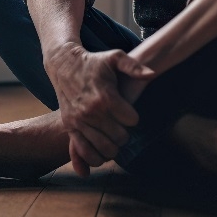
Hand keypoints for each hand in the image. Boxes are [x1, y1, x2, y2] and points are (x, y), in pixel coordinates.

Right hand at [45, 43, 154, 175]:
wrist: (63, 65)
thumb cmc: (93, 62)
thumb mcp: (115, 57)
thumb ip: (134, 66)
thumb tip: (152, 74)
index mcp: (105, 97)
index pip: (131, 120)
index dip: (133, 117)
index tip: (129, 111)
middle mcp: (91, 112)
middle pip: (120, 137)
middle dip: (125, 134)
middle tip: (122, 125)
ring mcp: (79, 121)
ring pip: (105, 148)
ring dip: (113, 147)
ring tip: (113, 138)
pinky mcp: (69, 126)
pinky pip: (83, 151)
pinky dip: (94, 158)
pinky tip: (102, 154)